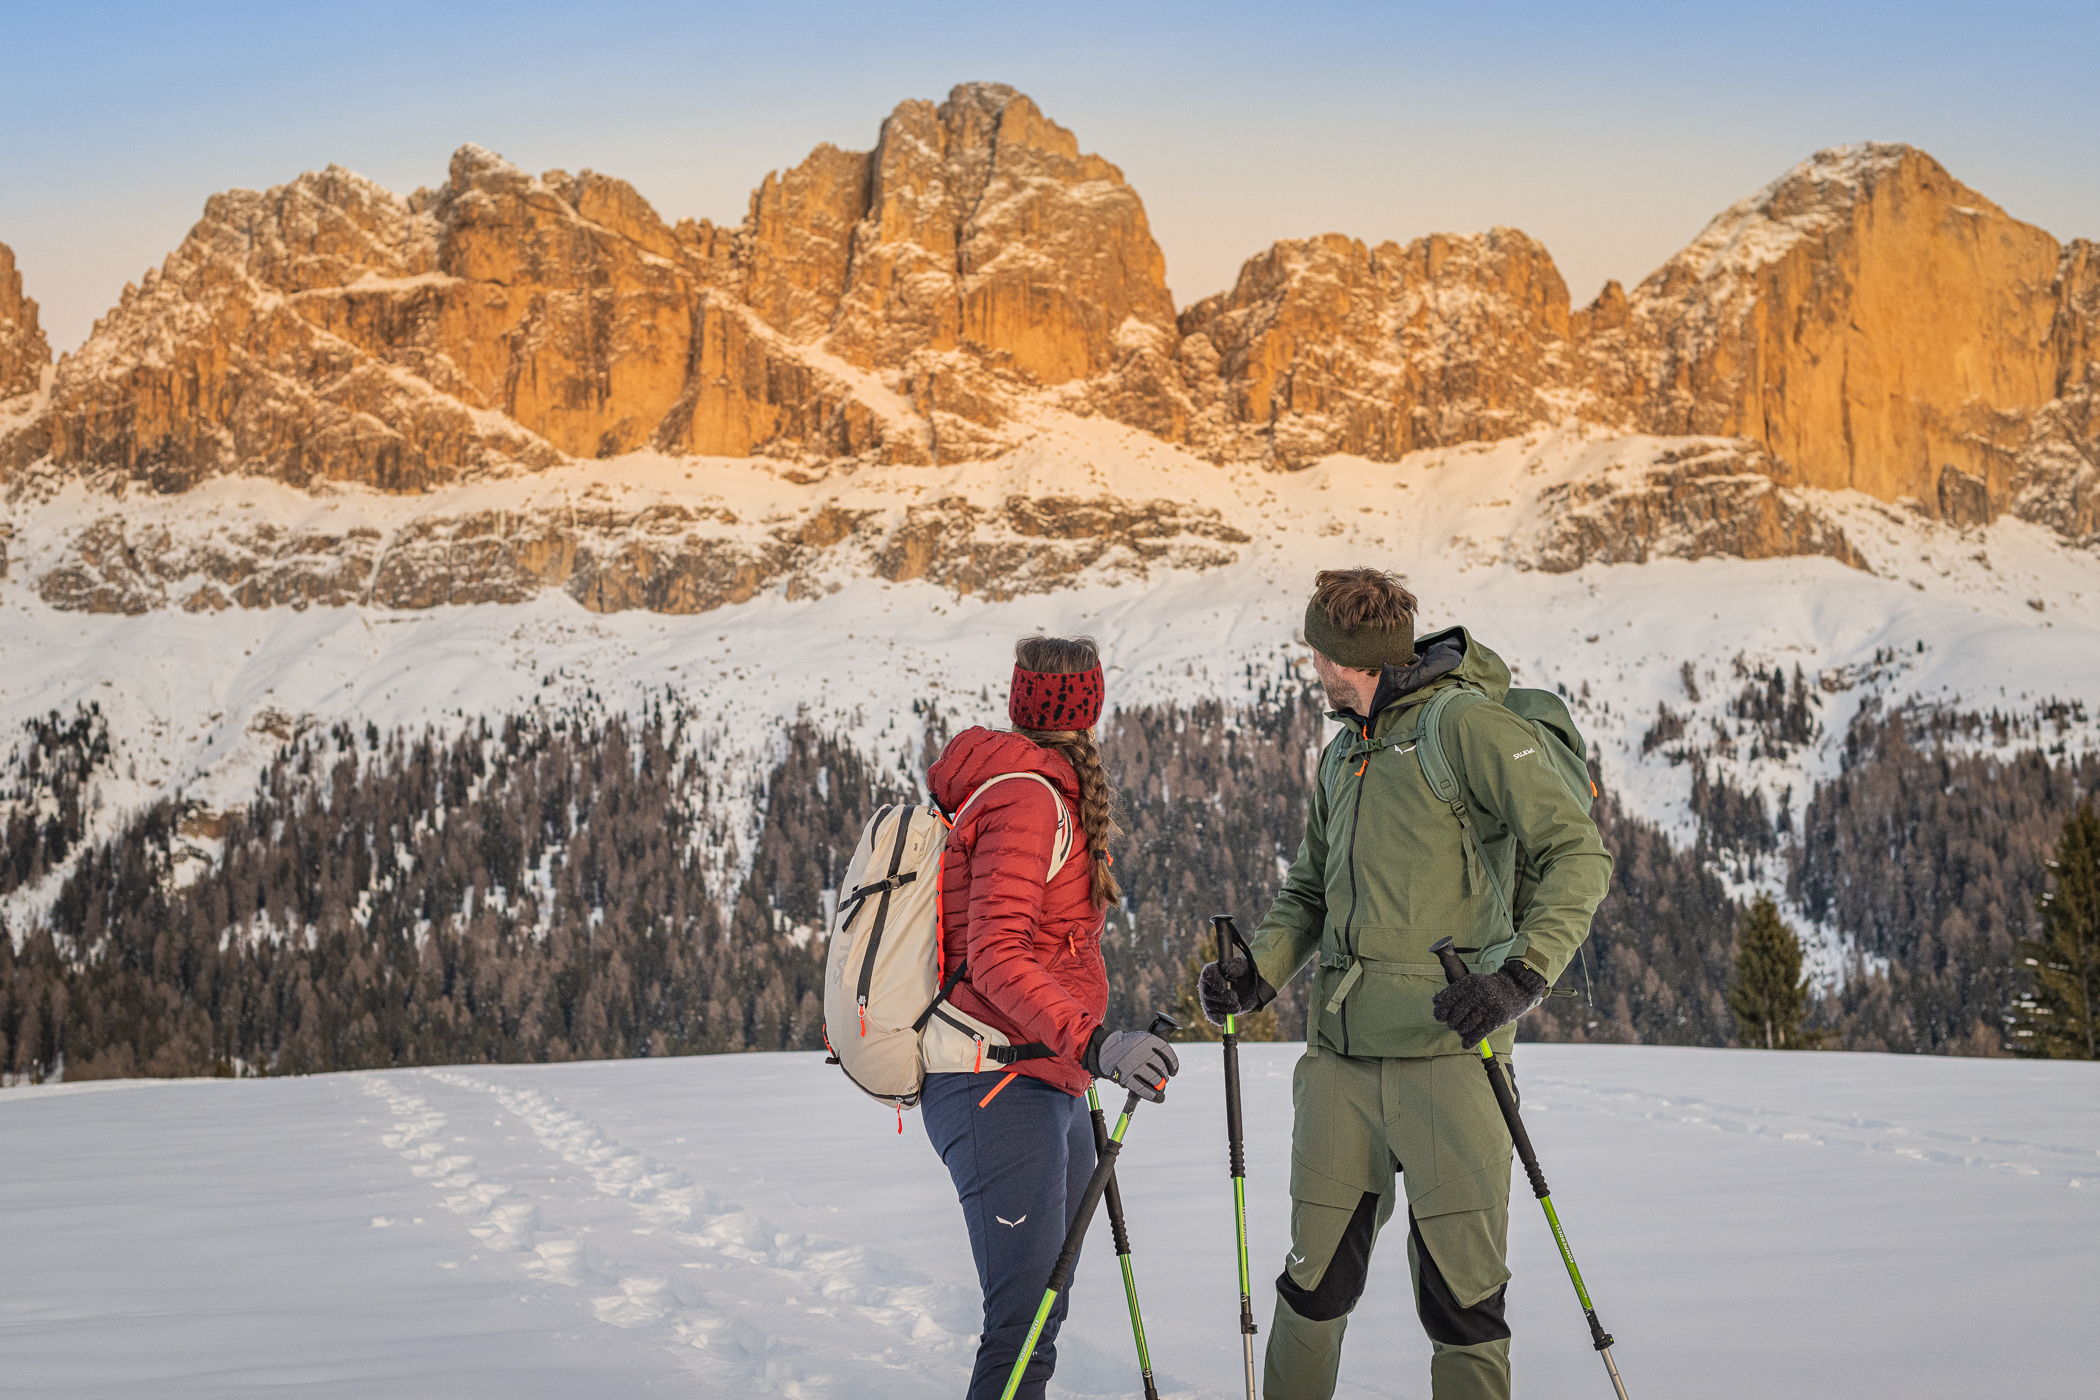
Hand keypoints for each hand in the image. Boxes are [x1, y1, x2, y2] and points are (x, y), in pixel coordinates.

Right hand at [1084, 1026, 1181, 1101]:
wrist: (1106, 1050)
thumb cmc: (1128, 1045)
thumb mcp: (1143, 1037)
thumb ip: (1158, 1046)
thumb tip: (1171, 1065)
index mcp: (1148, 1040)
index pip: (1168, 1054)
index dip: (1173, 1065)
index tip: (1173, 1072)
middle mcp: (1142, 1052)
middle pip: (1161, 1069)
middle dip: (1163, 1076)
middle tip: (1161, 1078)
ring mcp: (1134, 1066)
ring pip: (1155, 1080)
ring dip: (1159, 1086)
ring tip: (1158, 1086)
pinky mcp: (1127, 1078)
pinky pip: (1144, 1090)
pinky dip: (1154, 1096)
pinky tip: (1159, 1098)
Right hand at [1199, 956, 1277, 1025]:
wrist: (1250, 987)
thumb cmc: (1245, 973)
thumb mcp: (1244, 967)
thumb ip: (1236, 964)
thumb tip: (1226, 969)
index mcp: (1213, 970)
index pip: (1208, 974)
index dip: (1214, 981)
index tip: (1225, 987)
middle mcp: (1207, 984)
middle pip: (1207, 992)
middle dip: (1222, 998)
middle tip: (1235, 998)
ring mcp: (1209, 998)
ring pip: (1209, 1005)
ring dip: (1224, 1008)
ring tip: (1237, 1006)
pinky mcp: (1213, 1010)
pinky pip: (1211, 1016)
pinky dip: (1217, 1018)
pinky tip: (1224, 1020)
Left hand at [1431, 963, 1547, 1048]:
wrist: (1515, 988)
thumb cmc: (1488, 988)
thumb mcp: (1471, 983)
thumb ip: (1454, 992)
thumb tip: (1435, 1003)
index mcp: (1469, 983)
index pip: (1448, 999)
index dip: (1441, 1011)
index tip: (1439, 1017)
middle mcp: (1478, 993)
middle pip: (1455, 1015)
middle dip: (1452, 1023)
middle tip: (1453, 1024)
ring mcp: (1488, 1006)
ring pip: (1465, 1026)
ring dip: (1461, 1031)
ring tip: (1462, 1030)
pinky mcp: (1497, 1018)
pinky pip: (1478, 1034)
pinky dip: (1469, 1041)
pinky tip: (1465, 1044)